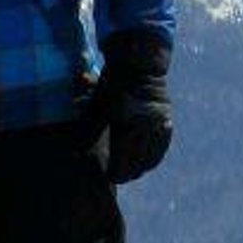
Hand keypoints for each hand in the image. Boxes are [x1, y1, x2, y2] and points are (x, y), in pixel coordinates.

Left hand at [86, 31, 172, 183]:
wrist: (139, 65)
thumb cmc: (110, 86)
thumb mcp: (95, 108)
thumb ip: (88, 133)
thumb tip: (75, 156)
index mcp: (126, 125)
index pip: (122, 161)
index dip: (115, 173)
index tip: (108, 177)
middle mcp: (146, 127)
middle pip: (137, 164)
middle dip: (127, 173)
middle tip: (118, 177)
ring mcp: (160, 126)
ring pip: (151, 158)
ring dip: (140, 167)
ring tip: (130, 172)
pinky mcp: (167, 122)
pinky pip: (161, 148)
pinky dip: (152, 157)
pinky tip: (145, 161)